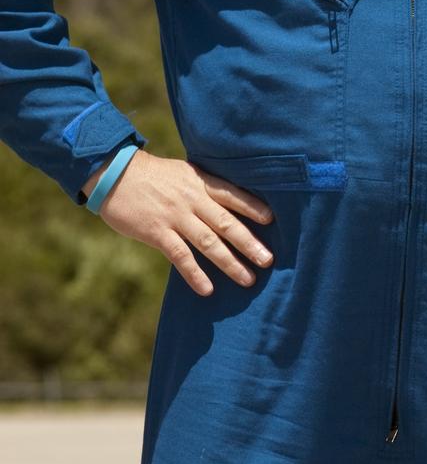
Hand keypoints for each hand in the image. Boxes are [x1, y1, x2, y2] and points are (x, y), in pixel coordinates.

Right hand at [82, 151, 274, 296]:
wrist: (116, 174)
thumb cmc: (153, 175)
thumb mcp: (184, 173)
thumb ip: (203, 187)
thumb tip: (228, 202)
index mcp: (200, 182)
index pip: (233, 194)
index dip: (253, 206)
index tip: (273, 220)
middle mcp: (192, 199)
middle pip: (226, 222)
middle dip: (249, 242)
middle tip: (269, 260)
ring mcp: (175, 216)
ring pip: (208, 242)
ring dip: (229, 262)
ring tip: (248, 279)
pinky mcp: (157, 232)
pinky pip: (180, 256)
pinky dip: (195, 274)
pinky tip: (207, 290)